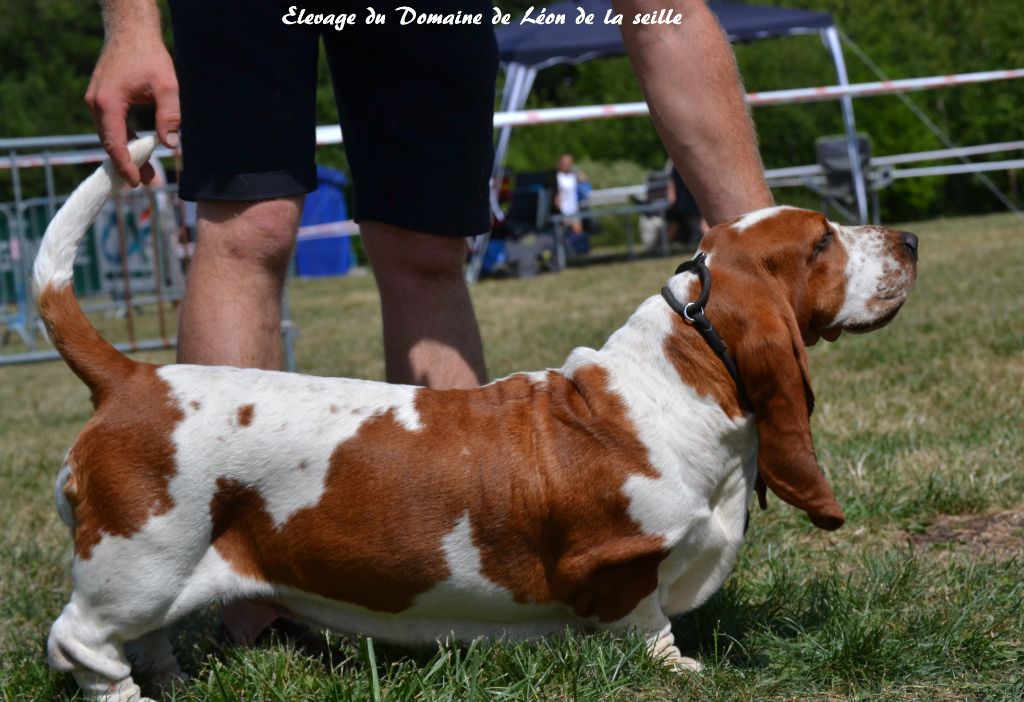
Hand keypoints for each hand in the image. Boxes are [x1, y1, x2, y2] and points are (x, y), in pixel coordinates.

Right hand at [86, 36, 179, 185]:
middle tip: (147, 183)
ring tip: (145, 172)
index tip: (136, 183)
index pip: (114, 143)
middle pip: (109, 143)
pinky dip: (123, 139)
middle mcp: (96, 104)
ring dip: (125, 153)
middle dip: (127, 165)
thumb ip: (170, 115)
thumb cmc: (149, 56)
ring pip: (109, 136)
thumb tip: (171, 145)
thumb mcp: (167, 86)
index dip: (125, 166)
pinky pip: (110, 126)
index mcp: (108, 103)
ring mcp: (95, 101)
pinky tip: (139, 150)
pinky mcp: (101, 99)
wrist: (131, 31)